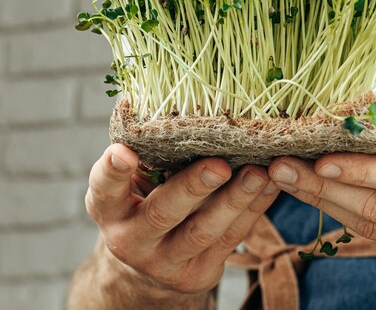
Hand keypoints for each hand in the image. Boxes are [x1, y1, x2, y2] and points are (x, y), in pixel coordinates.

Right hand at [85, 144, 278, 294]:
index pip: (104, 189)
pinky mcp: (198, 274)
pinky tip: (270, 185)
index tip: (124, 151)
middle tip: (219, 165)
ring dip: (235, 200)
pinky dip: (253, 210)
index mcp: (109, 209)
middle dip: (192, 187)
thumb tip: (177, 101)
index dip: (112, 171)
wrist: (150, 263)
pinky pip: (231, 239)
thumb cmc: (145, 201)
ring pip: (203, 231)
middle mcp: (131, 240)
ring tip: (258, 173)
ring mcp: (165, 261)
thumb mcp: (134, 181)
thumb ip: (149, 154)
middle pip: (162, 213)